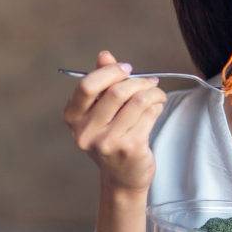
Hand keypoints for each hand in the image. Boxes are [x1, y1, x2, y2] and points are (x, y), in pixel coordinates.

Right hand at [62, 51, 167, 191]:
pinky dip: (157, 106)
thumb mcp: (100, 111)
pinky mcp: (129, 148)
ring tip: (157, 94)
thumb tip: (104, 55)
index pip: (87, 86)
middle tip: (149, 82)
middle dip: (138, 82)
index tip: (126, 68)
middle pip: (116, 92)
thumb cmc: (111, 138)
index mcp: (73, 118)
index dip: (110, 72)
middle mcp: (86, 131)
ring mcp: (107, 142)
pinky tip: (157, 108)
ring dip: (153, 93)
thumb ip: (102, 82)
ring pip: (137, 102)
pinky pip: (149, 115)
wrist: (122, 177)